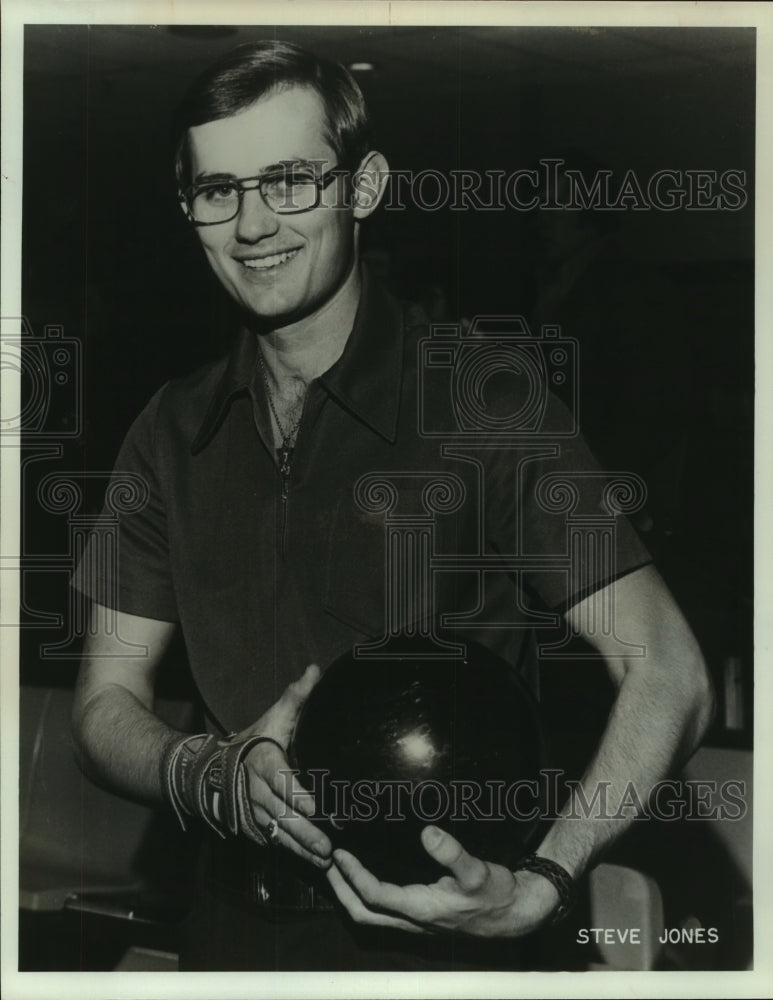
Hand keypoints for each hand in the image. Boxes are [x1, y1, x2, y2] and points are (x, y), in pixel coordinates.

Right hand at [236, 664, 331, 868]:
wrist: (211, 767)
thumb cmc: (253, 739)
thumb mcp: (273, 716)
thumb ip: (296, 696)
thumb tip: (316, 669)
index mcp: (262, 761)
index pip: (279, 779)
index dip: (296, 794)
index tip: (314, 808)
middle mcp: (255, 791)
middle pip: (281, 813)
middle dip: (304, 832)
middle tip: (327, 846)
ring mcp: (252, 812)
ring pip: (277, 832)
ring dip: (300, 847)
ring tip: (324, 859)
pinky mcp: (252, 826)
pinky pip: (271, 841)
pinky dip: (290, 852)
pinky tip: (311, 862)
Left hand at [327, 825, 559, 936]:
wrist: (514, 914)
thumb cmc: (496, 895)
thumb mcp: (478, 871)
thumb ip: (453, 853)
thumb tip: (427, 832)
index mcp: (422, 908)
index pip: (375, 895)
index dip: (354, 875)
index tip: (340, 853)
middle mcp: (413, 919)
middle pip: (363, 914)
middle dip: (340, 889)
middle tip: (326, 862)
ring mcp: (415, 921)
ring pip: (370, 916)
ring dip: (349, 894)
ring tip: (337, 869)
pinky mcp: (420, 916)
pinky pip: (383, 911)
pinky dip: (365, 895)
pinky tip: (366, 876)